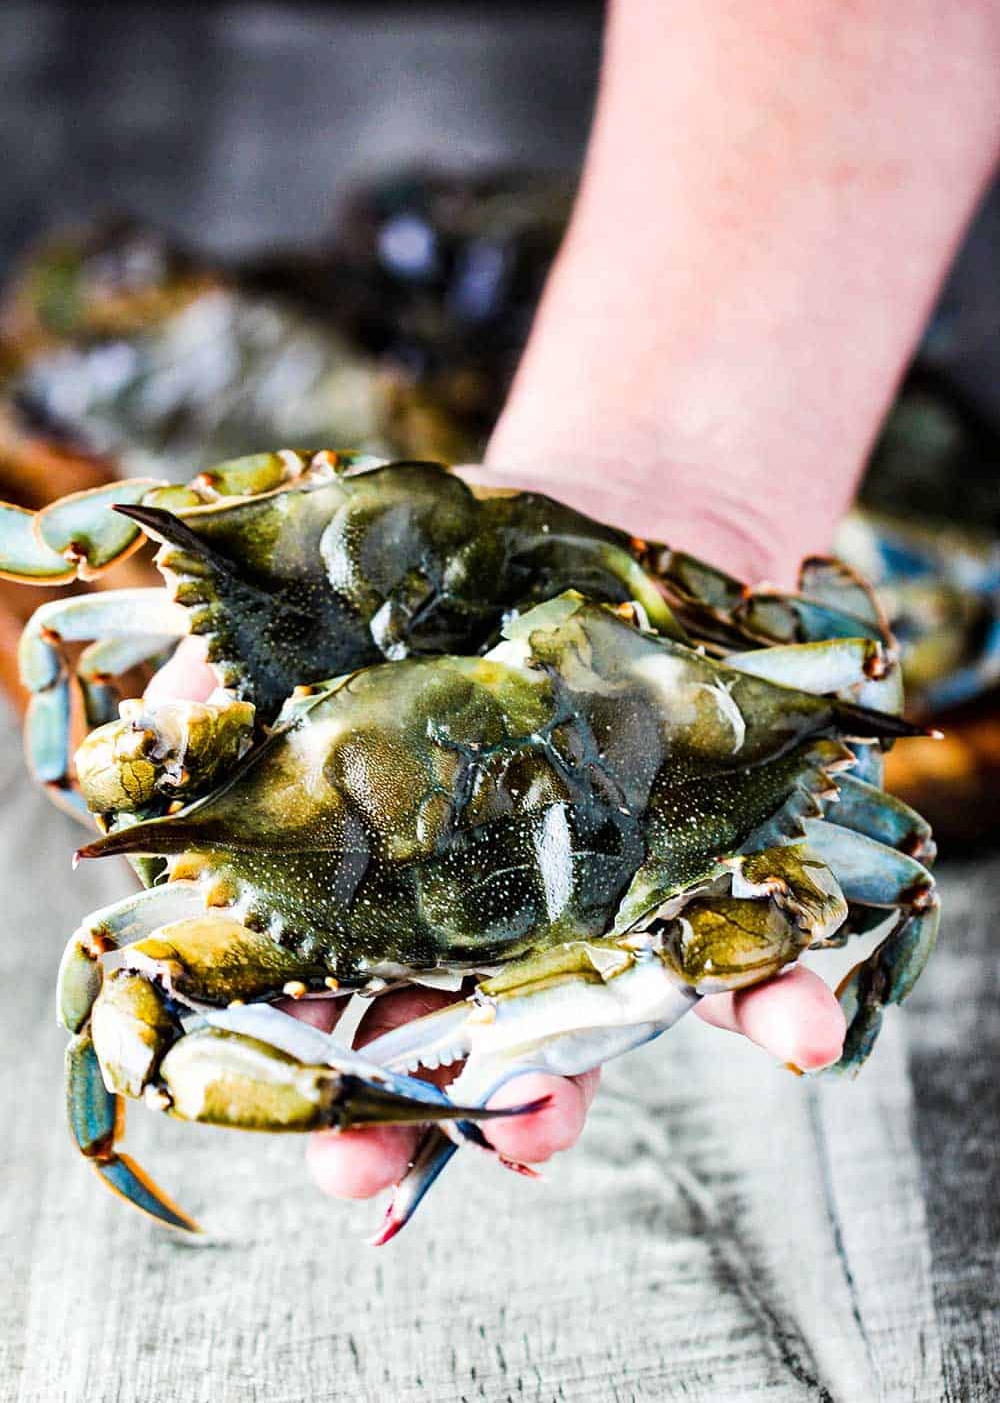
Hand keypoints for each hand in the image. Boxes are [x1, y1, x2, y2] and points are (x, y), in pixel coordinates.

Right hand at [142, 471, 847, 1205]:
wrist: (561, 533)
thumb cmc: (416, 581)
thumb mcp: (303, 616)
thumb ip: (218, 683)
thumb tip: (151, 741)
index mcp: (373, 885)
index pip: (336, 1012)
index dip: (331, 1084)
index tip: (332, 1139)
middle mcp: (476, 922)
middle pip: (449, 1054)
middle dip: (432, 1119)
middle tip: (415, 1150)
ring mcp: (584, 910)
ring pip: (578, 1032)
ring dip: (564, 1092)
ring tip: (542, 1119)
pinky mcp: (696, 877)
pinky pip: (745, 953)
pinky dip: (777, 999)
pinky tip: (799, 1027)